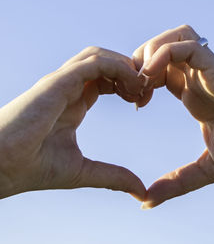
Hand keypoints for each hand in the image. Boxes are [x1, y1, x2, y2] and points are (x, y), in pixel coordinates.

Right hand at [0, 46, 146, 200]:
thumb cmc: (33, 167)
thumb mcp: (84, 171)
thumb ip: (113, 176)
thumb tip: (140, 191)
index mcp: (74, 102)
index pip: (107, 80)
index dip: (129, 86)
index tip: (142, 102)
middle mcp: (68, 88)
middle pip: (106, 63)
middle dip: (131, 73)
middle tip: (147, 92)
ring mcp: (62, 82)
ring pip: (100, 56)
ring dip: (126, 67)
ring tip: (140, 88)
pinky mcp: (57, 81)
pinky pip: (94, 62)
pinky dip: (118, 67)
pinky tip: (132, 85)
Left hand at [133, 25, 213, 208]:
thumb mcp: (204, 170)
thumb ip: (175, 182)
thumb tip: (146, 202)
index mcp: (192, 95)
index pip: (158, 72)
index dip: (139, 82)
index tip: (134, 103)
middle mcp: (197, 79)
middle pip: (159, 49)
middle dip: (137, 63)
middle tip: (132, 90)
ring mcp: (207, 72)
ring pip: (171, 38)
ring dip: (149, 54)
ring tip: (143, 82)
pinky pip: (185, 45)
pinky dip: (163, 55)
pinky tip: (152, 78)